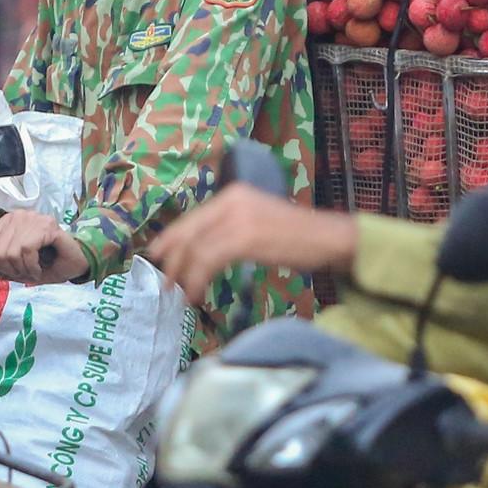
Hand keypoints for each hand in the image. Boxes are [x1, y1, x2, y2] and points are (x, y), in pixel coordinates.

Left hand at [0, 211, 90, 283]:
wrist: (75, 264)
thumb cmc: (47, 264)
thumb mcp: (17, 269)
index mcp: (7, 223)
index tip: (14, 271)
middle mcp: (18, 216)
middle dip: (11, 270)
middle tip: (26, 273)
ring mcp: (33, 218)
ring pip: (11, 252)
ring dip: (23, 270)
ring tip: (34, 271)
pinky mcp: (46, 224)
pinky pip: (27, 249)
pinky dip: (32, 266)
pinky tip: (40, 268)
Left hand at [148, 185, 357, 307]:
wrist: (330, 238)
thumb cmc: (299, 236)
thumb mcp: (258, 221)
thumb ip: (231, 226)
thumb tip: (201, 249)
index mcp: (234, 193)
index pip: (193, 216)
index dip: (171, 237)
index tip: (157, 254)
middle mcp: (232, 199)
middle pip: (189, 231)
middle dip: (172, 259)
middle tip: (165, 282)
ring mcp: (238, 218)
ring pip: (196, 248)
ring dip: (184, 275)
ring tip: (182, 294)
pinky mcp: (245, 238)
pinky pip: (209, 260)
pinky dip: (198, 279)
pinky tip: (198, 293)